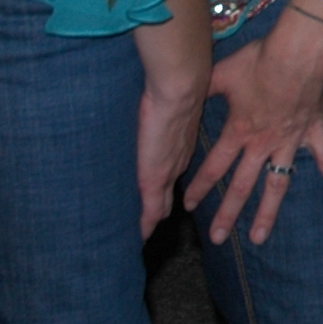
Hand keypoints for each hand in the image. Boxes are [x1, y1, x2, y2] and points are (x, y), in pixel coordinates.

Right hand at [134, 72, 208, 240]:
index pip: (174, 170)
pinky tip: (141, 237)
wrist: (180, 88)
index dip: (169, 182)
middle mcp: (178, 160)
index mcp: (181, 143)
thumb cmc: (171, 86)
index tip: (164, 195)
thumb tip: (155, 95)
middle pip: (170, 190)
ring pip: (162, 202)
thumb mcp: (167, 100)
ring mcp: (168, 171)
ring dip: (154, 215)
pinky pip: (152, 209)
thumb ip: (163, 106)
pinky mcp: (155, 178)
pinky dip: (146, 224)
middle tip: (152, 221)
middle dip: (163, 205)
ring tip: (145, 231)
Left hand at [190, 7, 322, 246]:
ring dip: (267, 212)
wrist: (298, 51)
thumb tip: (183, 89)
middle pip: (242, 185)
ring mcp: (290, 142)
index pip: (214, 166)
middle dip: (227, 213)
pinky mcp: (314, 133)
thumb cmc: (260, 59)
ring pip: (278, 184)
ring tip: (259, 237)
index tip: (187, 206)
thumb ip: (205, 88)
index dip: (199, 186)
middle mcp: (262, 144)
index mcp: (239, 131)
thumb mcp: (223, 73)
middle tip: (217, 238)